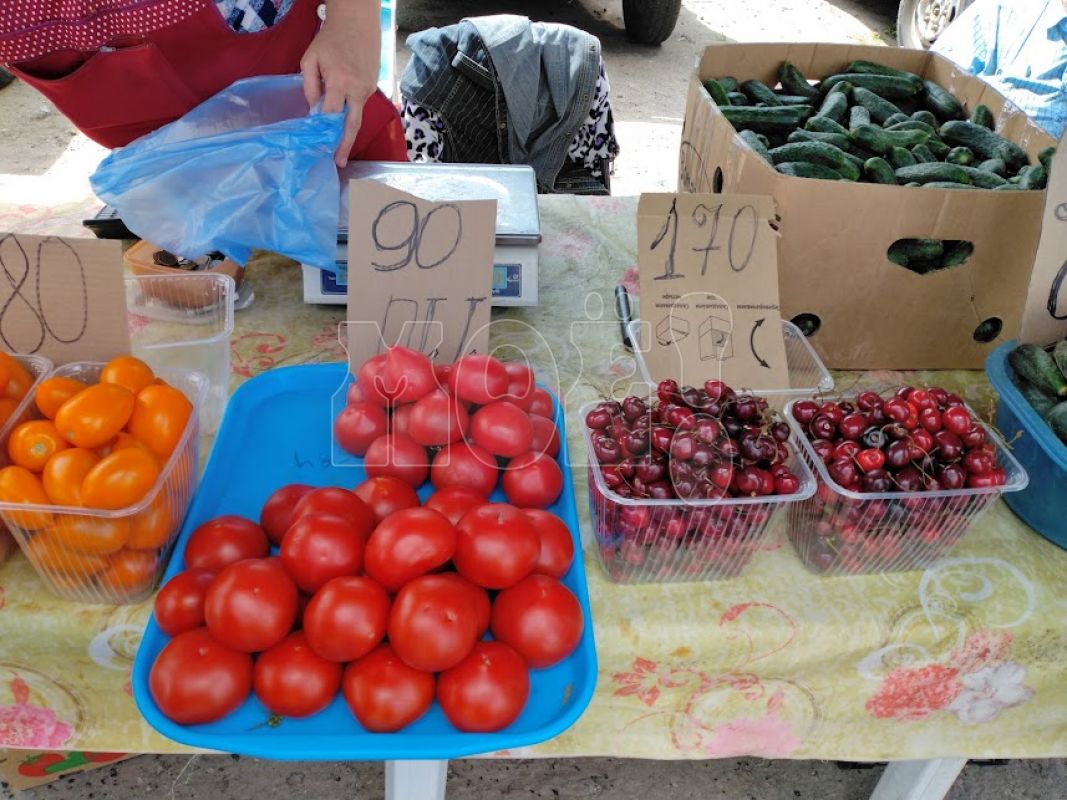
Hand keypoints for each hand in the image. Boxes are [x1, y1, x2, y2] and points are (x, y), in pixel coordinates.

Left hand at [300, 0, 381, 166]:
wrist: (357, 23)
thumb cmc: (330, 39)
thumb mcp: (310, 59)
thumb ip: (310, 86)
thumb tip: (314, 110)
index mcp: (340, 83)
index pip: (332, 115)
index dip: (325, 131)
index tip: (320, 146)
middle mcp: (357, 90)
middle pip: (352, 125)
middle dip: (344, 145)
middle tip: (339, 162)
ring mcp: (368, 90)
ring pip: (356, 116)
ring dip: (347, 130)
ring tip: (338, 145)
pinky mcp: (372, 88)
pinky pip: (359, 105)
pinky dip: (350, 112)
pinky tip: (342, 115)